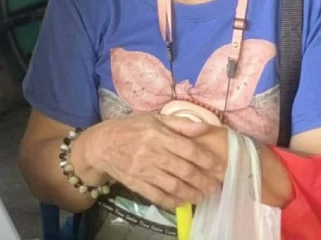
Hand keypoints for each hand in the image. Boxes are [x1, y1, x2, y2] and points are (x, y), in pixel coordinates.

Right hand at [83, 113, 223, 207]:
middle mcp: (153, 153)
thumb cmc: (130, 128)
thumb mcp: (154, 118)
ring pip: (174, 186)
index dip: (207, 160)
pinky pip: (158, 196)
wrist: (101, 144)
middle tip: (215, 186)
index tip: (219, 166)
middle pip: (184, 170)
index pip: (188, 149)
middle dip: (203, 180)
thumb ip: (180, 124)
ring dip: (192, 193)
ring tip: (202, 195)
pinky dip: (172, 202)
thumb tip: (205, 127)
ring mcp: (144, 170)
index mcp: (158, 134)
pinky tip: (182, 201)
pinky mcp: (137, 184)